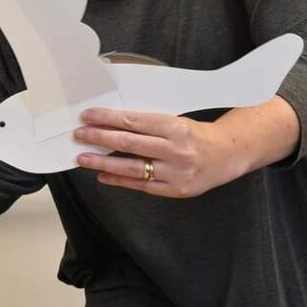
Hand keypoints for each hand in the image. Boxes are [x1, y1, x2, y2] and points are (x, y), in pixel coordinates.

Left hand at [74, 108, 241, 197]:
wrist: (227, 155)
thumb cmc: (196, 135)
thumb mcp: (175, 122)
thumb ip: (147, 125)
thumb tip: (111, 123)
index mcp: (175, 127)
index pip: (133, 121)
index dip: (107, 119)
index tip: (88, 116)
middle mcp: (175, 150)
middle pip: (129, 143)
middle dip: (100, 138)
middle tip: (79, 135)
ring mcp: (175, 172)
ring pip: (132, 167)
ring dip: (103, 162)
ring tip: (82, 158)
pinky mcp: (175, 190)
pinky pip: (141, 185)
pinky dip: (119, 180)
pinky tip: (102, 175)